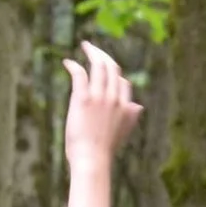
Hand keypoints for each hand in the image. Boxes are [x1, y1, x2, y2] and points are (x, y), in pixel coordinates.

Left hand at [60, 41, 141, 172]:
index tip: (103, 71)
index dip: (113, 74)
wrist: (93, 160)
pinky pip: (80, 74)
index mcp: (126, 106)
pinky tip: (67, 62)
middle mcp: (115, 98)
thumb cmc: (104, 150)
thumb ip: (130, 117)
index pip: (122, 82)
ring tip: (85, 46)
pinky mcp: (83, 98)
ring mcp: (100, 97)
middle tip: (93, 49)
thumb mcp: (123, 133)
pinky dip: (74, 65)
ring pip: (99, 65)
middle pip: (112, 68)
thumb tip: (139, 106)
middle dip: (103, 55)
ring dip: (92, 52)